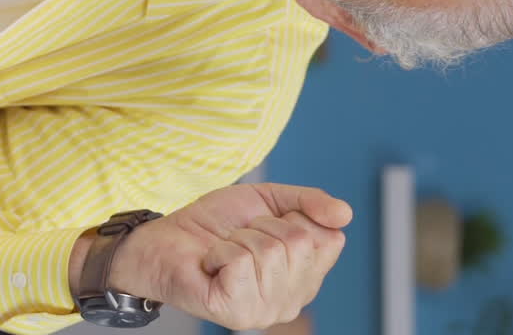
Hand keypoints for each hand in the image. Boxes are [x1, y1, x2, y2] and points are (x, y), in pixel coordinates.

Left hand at [108, 183, 349, 330]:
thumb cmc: (215, 224)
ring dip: (239, 238)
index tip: (264, 224)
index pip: (329, 238)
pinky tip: (211, 264)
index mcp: (306, 276)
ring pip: (271, 250)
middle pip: (300, 241)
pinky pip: (242, 260)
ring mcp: (266, 311)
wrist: (166, 238)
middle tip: (239, 237)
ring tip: (224, 250)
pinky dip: (220, 250)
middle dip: (262, 226)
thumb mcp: (269, 200)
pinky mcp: (237, 313)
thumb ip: (310, 202)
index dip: (293, 217)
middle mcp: (293, 300)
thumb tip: (346, 214)